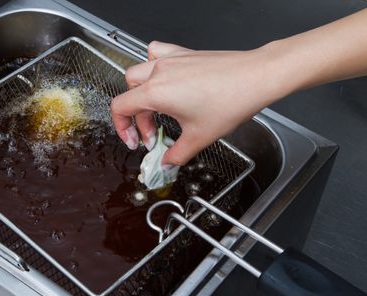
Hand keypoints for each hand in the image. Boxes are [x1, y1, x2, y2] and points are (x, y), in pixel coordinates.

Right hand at [110, 41, 286, 165]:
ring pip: (139, 72)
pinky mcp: (184, 54)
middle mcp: (160, 72)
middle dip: (137, 118)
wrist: (257, 77)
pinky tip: (164, 78)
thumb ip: (177, 154)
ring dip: (140, 92)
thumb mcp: (199, 138)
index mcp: (156, 92)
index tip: (135, 141)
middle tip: (153, 135)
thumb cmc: (231, 100)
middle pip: (130, 93)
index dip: (122, 128)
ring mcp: (171, 60)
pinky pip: (157, 53)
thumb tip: (167, 161)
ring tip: (154, 107)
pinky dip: (153, 66)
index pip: (120, 107)